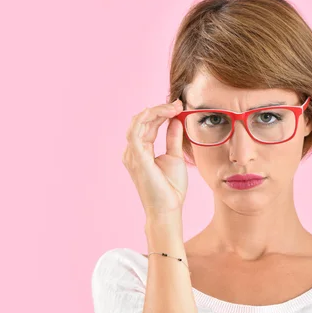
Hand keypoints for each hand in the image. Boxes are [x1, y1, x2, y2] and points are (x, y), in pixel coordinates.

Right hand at [122, 99, 187, 218]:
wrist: (168, 209)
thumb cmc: (170, 189)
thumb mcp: (174, 157)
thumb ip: (172, 138)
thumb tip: (175, 120)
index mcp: (140, 152)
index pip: (147, 125)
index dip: (161, 113)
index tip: (179, 106)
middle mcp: (132, 152)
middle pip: (141, 120)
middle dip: (160, 109)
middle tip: (178, 104)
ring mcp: (132, 155)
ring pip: (138, 121)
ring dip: (156, 110)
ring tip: (174, 107)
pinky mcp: (136, 157)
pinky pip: (137, 130)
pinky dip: (150, 117)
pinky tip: (165, 112)